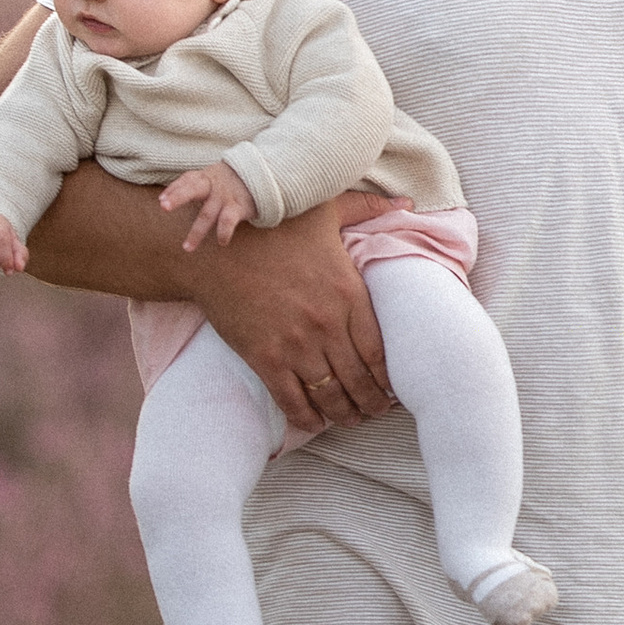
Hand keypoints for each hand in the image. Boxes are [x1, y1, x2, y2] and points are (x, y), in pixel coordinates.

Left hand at [158, 163, 257, 252]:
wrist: (261, 176)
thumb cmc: (229, 182)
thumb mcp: (212, 177)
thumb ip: (194, 186)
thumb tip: (166, 199)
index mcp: (204, 177)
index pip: (186, 180)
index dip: (173, 189)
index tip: (161, 200)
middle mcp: (213, 186)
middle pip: (193, 189)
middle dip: (178, 198)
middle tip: (164, 207)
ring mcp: (225, 197)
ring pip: (207, 214)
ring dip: (196, 232)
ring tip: (187, 248)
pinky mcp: (239, 207)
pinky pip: (228, 221)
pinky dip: (224, 232)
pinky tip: (221, 242)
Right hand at [191, 191, 402, 433]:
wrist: (216, 246)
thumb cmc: (273, 226)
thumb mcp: (326, 209)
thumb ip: (368, 209)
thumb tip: (408, 202)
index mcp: (348, 293)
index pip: (380, 350)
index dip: (389, 377)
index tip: (394, 388)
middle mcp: (327, 324)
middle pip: (359, 378)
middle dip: (371, 402)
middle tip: (376, 412)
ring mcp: (295, 344)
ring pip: (330, 394)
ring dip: (344, 414)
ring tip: (352, 419)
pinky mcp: (264, 358)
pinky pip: (292, 399)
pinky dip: (306, 417)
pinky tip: (315, 422)